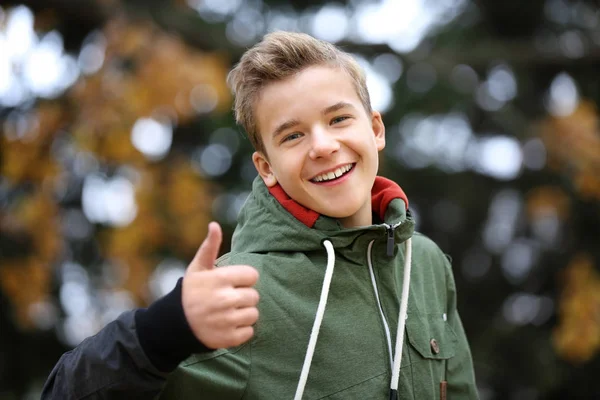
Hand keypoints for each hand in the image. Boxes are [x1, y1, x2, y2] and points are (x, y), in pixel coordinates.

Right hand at [182, 222, 259, 348]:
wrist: (175, 324)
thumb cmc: (191, 292)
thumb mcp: (198, 267)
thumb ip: (210, 246)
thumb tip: (214, 225)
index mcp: (220, 279)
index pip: (253, 276)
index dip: (243, 279)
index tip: (231, 283)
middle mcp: (224, 300)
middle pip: (254, 296)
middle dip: (243, 297)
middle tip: (227, 299)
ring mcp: (226, 320)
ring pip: (254, 314)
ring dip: (244, 314)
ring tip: (227, 312)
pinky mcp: (228, 338)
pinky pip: (249, 332)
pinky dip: (241, 330)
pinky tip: (227, 325)